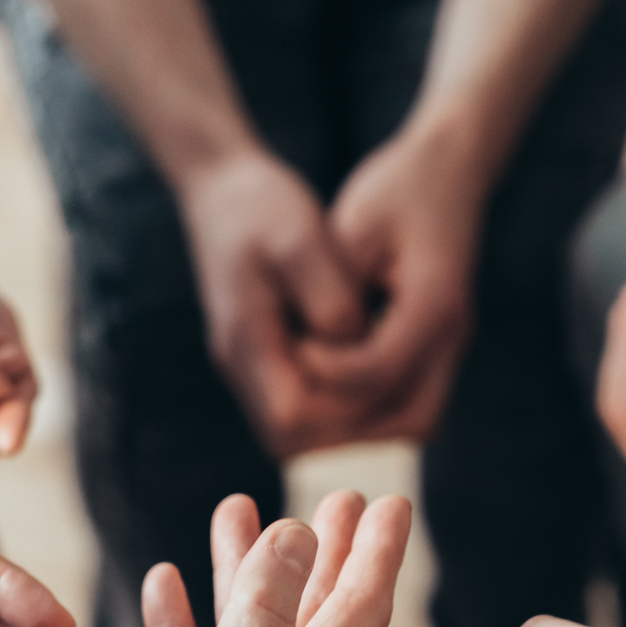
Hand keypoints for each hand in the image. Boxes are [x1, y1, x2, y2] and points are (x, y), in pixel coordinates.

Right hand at [30, 490, 412, 626]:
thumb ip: (264, 610)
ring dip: (248, 569)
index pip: (360, 608)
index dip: (377, 551)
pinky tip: (164, 581)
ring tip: (238, 511)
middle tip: (342, 500)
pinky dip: (185, 617)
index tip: (392, 500)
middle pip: (317, 612)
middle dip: (329, 553)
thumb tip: (300, 534)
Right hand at [175, 150, 368, 456]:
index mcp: (246, 339)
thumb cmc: (261, 205)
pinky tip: (372, 368)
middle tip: (404, 392)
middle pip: (294, 439)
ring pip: (296, 430)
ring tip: (394, 385)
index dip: (344, 414)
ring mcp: (247, 365)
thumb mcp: (301, 237)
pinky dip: (337, 399)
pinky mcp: (262, 355)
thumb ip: (329, 295)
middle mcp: (240, 364)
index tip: (387, 380)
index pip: (293, 419)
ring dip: (346, 419)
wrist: (221, 187)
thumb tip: (358, 346)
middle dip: (351, 429)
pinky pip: (299, 404)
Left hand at [293, 127, 482, 447]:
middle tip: (297, 407)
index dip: (328, 373)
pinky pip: (409, 406)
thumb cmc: (396, 189)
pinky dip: (370, 414)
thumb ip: (336, 288)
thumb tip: (309, 349)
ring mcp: (451, 348)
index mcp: (436, 300)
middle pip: (411, 420)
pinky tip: (325, 395)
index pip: (380, 370)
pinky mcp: (438, 351)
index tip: (291, 351)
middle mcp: (454, 334)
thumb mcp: (355, 224)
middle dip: (351, 428)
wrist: (449, 171)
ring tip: (308, 408)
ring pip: (415, 423)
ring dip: (362, 430)